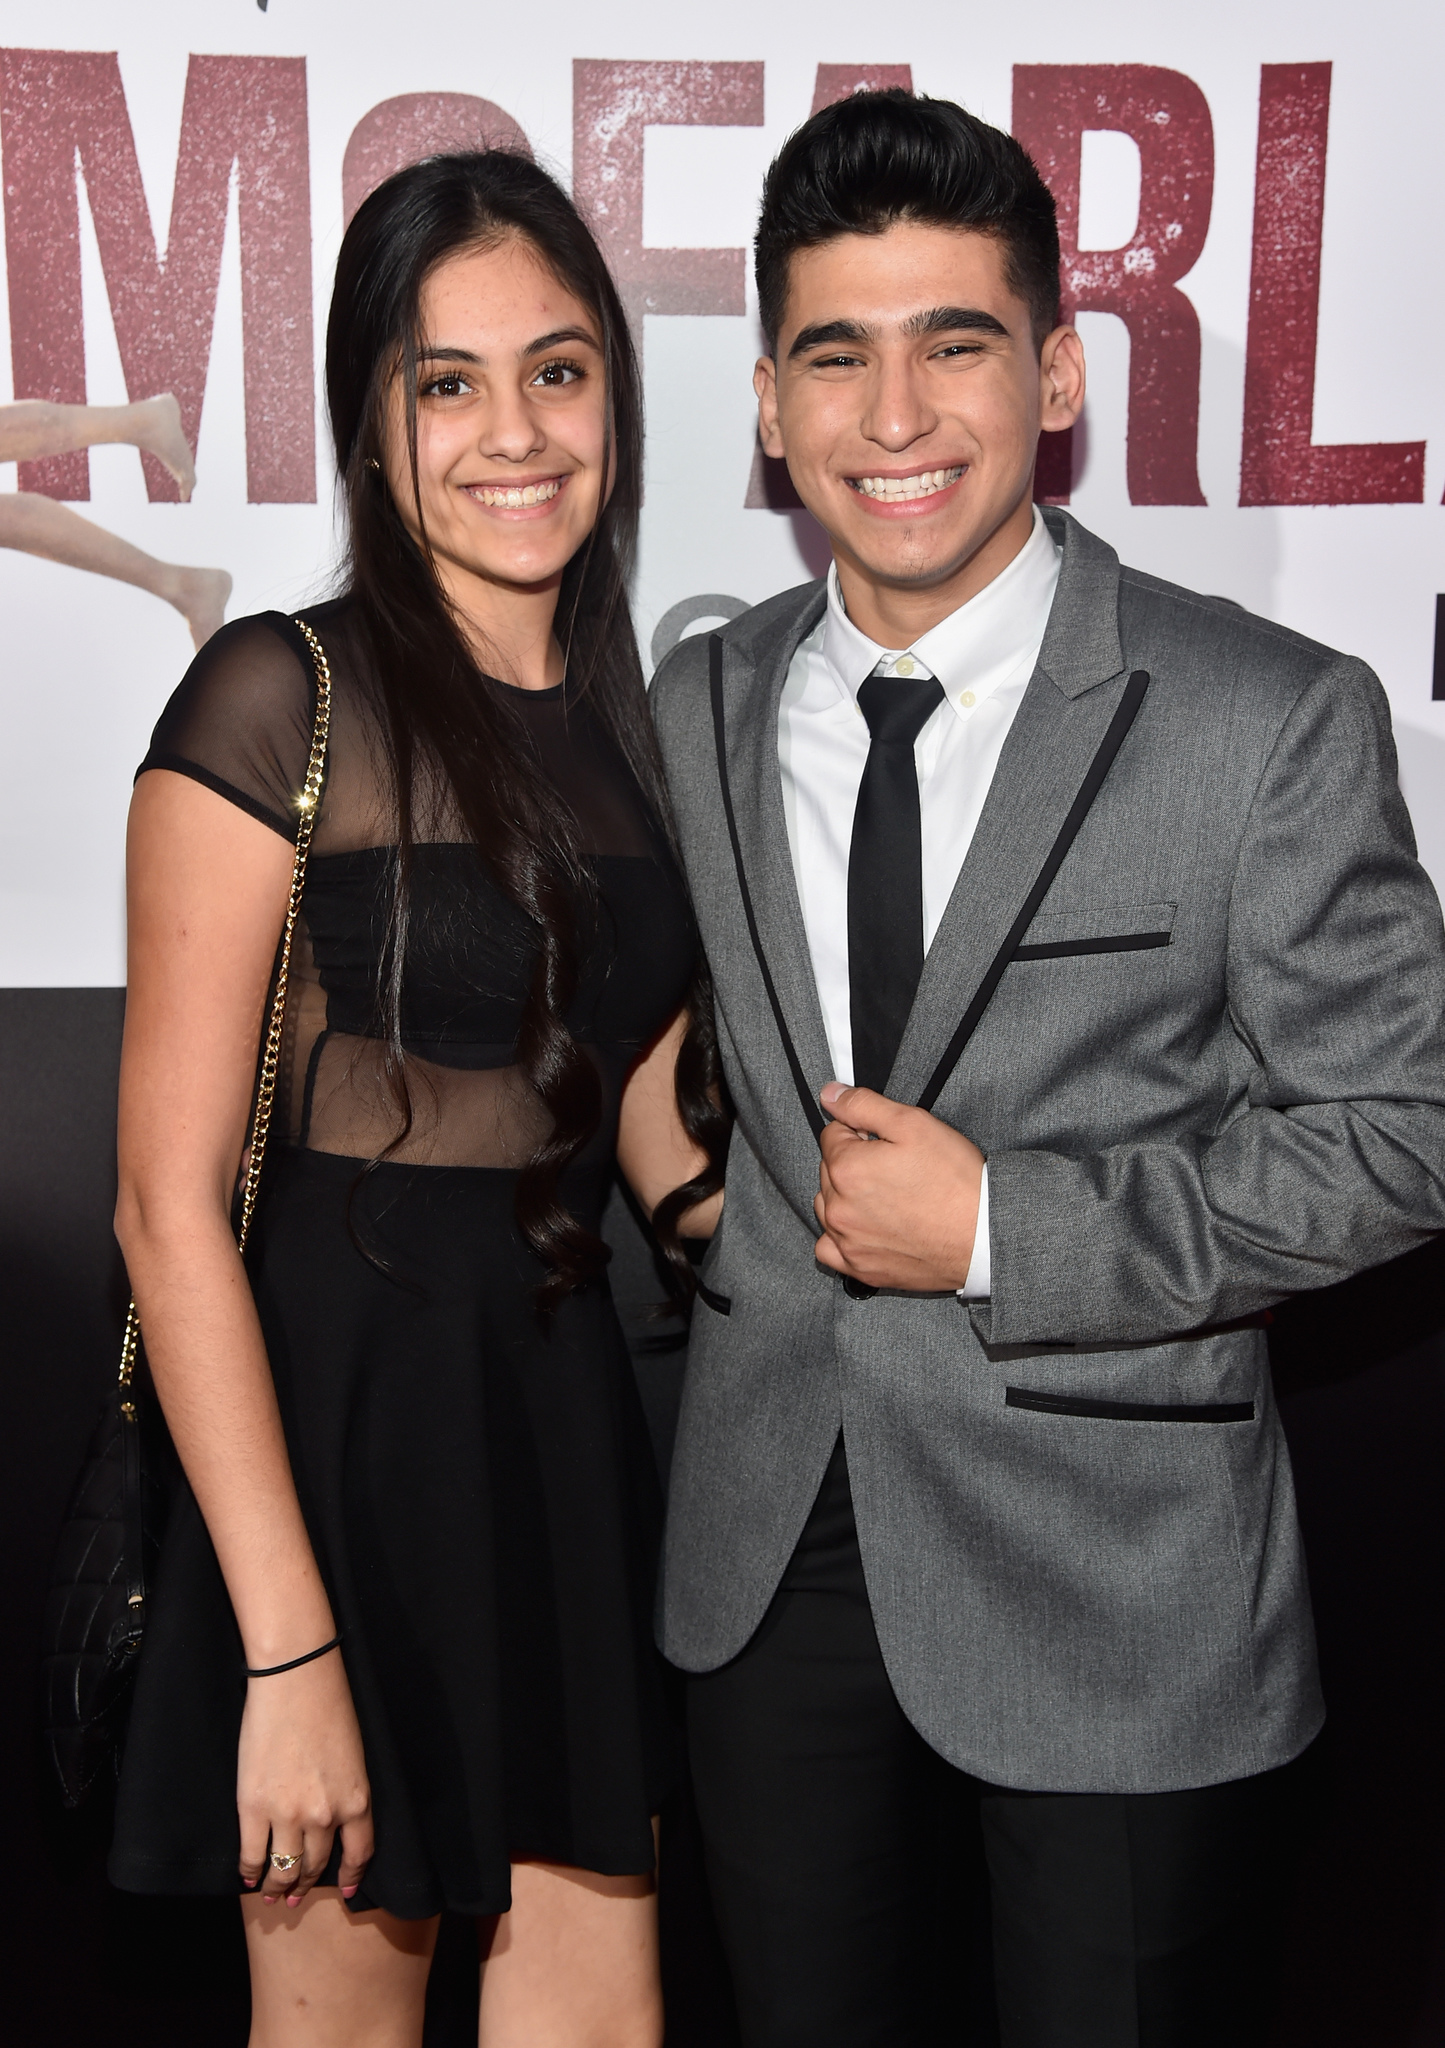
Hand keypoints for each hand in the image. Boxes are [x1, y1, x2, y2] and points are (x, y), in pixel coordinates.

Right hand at [237, 1648, 373, 1905]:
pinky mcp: (254, 1807)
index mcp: (357, 1800)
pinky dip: (250, 1871)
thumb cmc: (329, 1707)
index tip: (348, 1891)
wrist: (295, 1681)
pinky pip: (253, 1854)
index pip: (360, 1853)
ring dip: (279, 1884)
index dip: (353, 1876)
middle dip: (308, 1883)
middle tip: (298, 1895)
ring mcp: (288, 1815)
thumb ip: (346, 1792)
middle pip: (318, 1864)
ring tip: (274, 1893)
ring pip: (285, 1866)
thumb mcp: (353, 1757)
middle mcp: (325, 1816)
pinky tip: (249, 1877)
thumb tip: (333, 1820)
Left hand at [814, 1082, 983, 1291]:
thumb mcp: (913, 1124)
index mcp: (846, 1169)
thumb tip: (830, 1094)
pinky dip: (841, 1236)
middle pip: (829, 1170)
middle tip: (895, 1169)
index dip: (861, 1132)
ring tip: (888, 1197)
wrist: (984, 1236)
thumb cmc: (955, 1181)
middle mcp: (838, 1209)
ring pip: (829, 1206)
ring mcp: (847, 1241)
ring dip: (847, 1197)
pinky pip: (829, 1248)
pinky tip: (866, 1227)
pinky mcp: (860, 1267)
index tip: (885, 1142)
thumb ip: (864, 1105)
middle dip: (854, 1163)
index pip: (832, 1134)